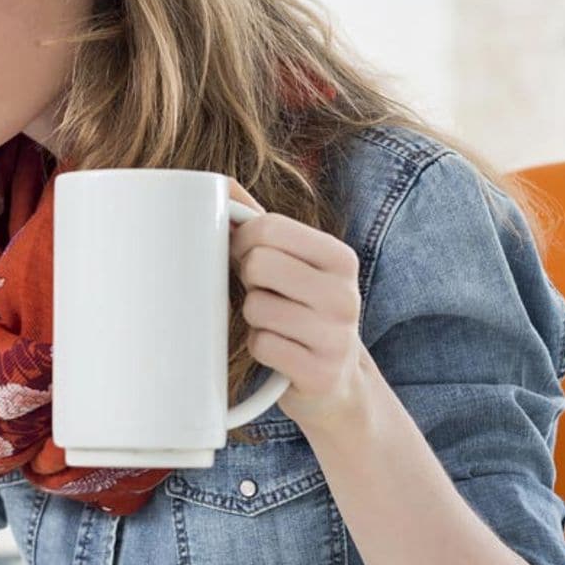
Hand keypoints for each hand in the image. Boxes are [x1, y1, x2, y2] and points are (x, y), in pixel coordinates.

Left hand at [228, 179, 375, 438]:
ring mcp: (337, 337)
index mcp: (340, 258)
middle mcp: (346, 294)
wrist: (337, 381)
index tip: (247, 257)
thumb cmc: (301, 309)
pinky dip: (260, 348)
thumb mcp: (293, 263)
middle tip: (260, 291)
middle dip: (247, 279)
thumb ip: (259, 223)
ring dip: (253, 317)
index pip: (268, 227)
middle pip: (258, 264)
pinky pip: (261, 345)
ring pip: (256, 307)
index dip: (242, 241)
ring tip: (274, 323)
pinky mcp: (320, 373)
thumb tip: (218, 183)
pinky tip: (279, 351)